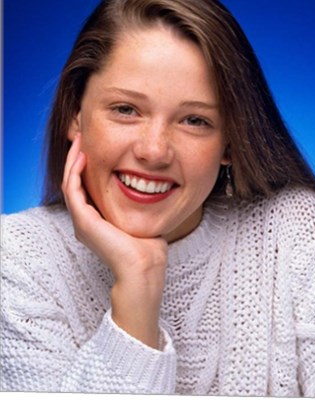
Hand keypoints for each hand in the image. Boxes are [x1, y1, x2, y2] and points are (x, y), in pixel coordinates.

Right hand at [62, 133, 167, 348]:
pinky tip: (82, 155)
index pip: (87, 186)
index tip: (97, 145)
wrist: (144, 267)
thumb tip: (153, 189)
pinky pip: (72, 189)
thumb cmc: (148, 247)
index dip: (89, 165)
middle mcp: (85, 220)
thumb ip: (141, 204)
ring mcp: (82, 221)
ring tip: (80, 140)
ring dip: (73, 160)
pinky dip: (75, 171)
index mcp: (97, 220)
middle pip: (75, 181)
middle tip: (83, 136)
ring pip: (70, 182)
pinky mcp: (83, 221)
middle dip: (78, 158)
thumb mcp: (142, 218)